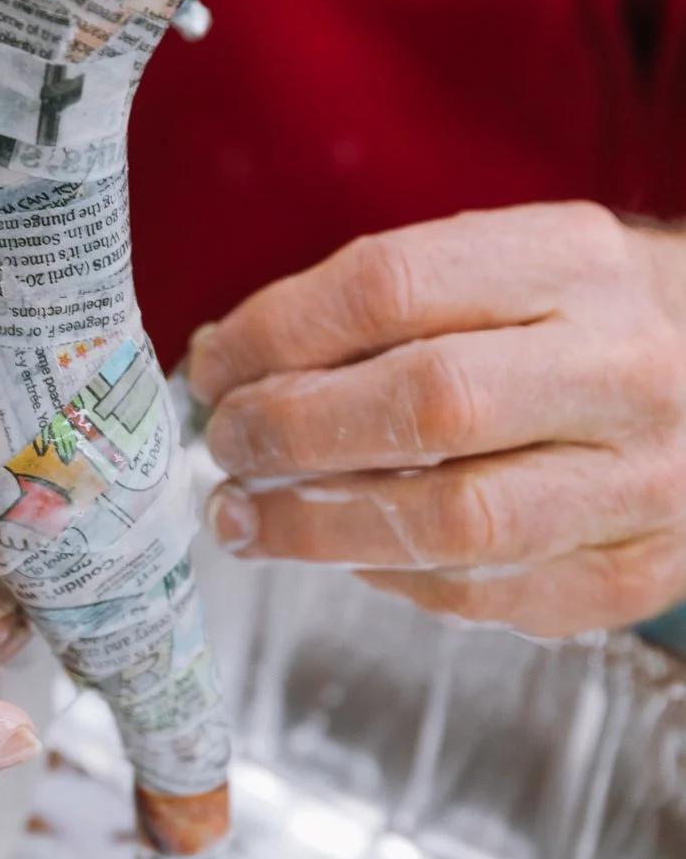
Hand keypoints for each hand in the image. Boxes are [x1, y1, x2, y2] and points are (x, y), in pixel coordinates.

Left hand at [187, 203, 685, 636]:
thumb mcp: (513, 265)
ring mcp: (643, 480)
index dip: (276, 333)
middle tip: (227, 447)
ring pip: (455, 524)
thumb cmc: (590, 321)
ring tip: (248, 518)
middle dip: (292, 435)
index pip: (392, 287)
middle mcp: (621, 369)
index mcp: (575, 262)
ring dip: (319, 530)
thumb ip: (386, 304)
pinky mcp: (637, 571)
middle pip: (426, 406)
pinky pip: (491, 596)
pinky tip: (350, 553)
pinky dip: (396, 579)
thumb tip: (230, 365)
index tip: (215, 365)